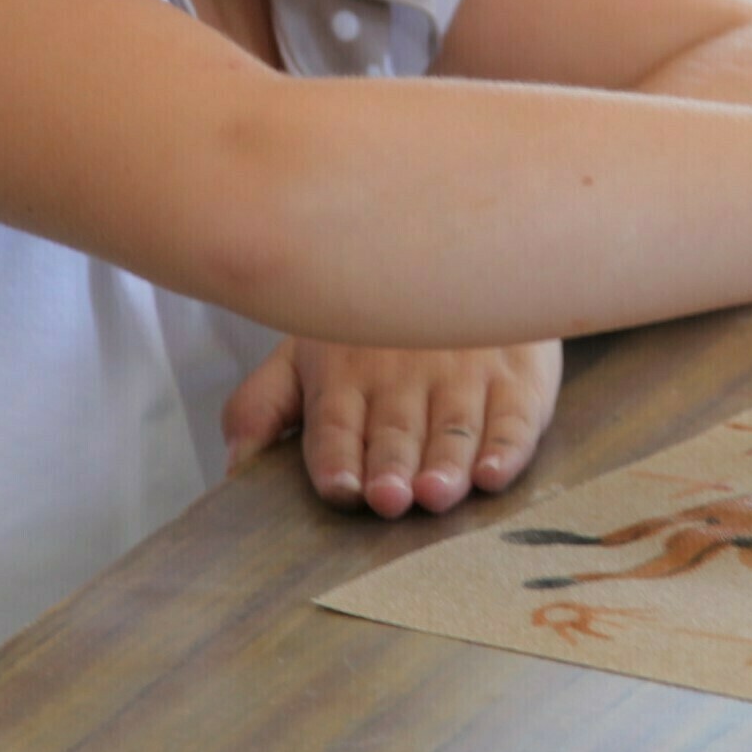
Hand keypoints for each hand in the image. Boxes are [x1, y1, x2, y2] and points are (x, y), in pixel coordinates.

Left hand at [222, 336, 565, 516]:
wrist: (465, 254)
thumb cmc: (373, 326)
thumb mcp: (307, 350)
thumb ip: (264, 405)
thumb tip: (233, 467)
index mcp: (345, 375)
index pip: (336, 424)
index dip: (338, 456)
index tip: (341, 487)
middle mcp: (405, 375)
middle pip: (396, 431)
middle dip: (392, 464)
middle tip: (389, 497)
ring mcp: (465, 374)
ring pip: (454, 428)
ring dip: (446, 462)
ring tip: (436, 492)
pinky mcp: (518, 376)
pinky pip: (515, 417)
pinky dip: (507, 446)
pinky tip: (493, 472)